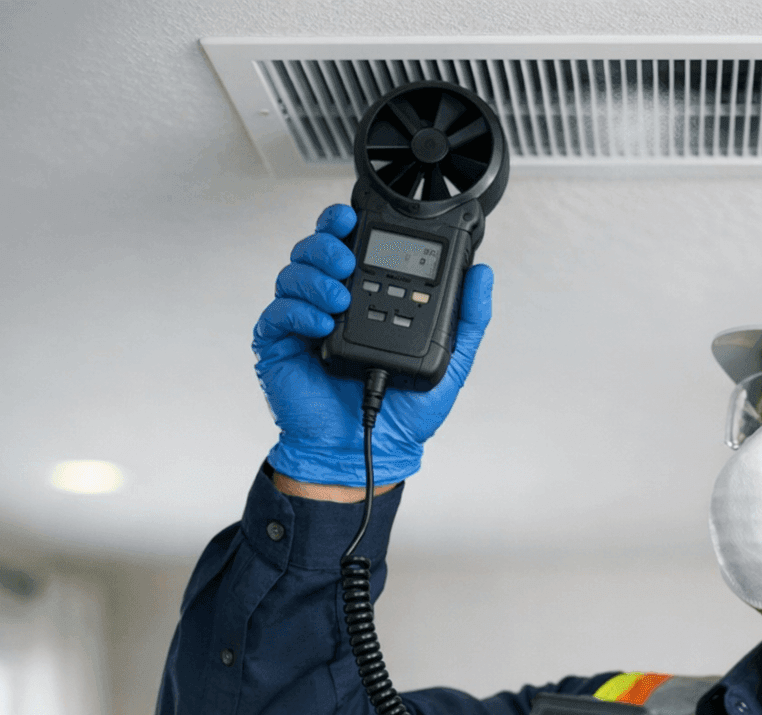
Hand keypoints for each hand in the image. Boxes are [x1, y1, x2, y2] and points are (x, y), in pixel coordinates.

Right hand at [253, 203, 492, 485]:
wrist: (369, 452)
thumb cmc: (402, 413)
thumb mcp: (449, 362)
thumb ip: (468, 318)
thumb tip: (484, 275)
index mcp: (368, 299)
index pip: (354, 246)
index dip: (347, 223)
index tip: (356, 214)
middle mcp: (333, 303)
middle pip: (317, 250)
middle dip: (328, 240)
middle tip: (347, 253)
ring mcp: (305, 322)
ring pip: (295, 274)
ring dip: (316, 276)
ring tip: (340, 296)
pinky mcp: (280, 345)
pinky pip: (278, 313)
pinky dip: (299, 311)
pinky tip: (322, 322)